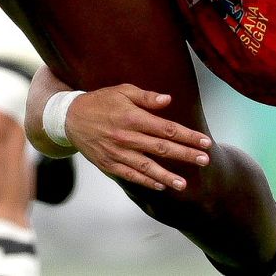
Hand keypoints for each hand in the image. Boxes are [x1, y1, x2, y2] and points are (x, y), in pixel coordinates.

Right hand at [64, 85, 211, 191]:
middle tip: (205, 160)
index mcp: (132, 117)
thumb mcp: (122, 91)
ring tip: (184, 184)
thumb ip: (146, 97)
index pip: (166, 128)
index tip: (205, 142)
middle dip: (185, 154)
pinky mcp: (109, 164)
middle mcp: (127, 137)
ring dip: (167, 176)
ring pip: (147, 167)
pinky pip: (131, 175)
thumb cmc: (100, 101)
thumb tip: (168, 100)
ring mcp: (118, 153)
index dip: (188, 135)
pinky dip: (146, 182)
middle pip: (162, 148)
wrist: (70, 118)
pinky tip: (160, 185)